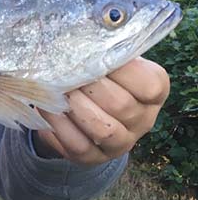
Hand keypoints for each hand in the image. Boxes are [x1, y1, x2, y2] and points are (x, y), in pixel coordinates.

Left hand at [34, 57, 169, 165]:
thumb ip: (102, 51)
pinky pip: (78, 145)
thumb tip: (82, 42)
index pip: (149, 85)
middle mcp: (143, 120)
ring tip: (55, 90)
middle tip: (65, 72)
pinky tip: (47, 109)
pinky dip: (59, 126)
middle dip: (88, 87)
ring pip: (102, 130)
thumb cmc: (95, 73)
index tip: (93, 57)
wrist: (79, 103)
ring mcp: (121, 142)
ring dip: (74, 108)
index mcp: (153, 91)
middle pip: (121, 106)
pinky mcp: (94, 157)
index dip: (120, 71)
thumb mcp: (105, 57)